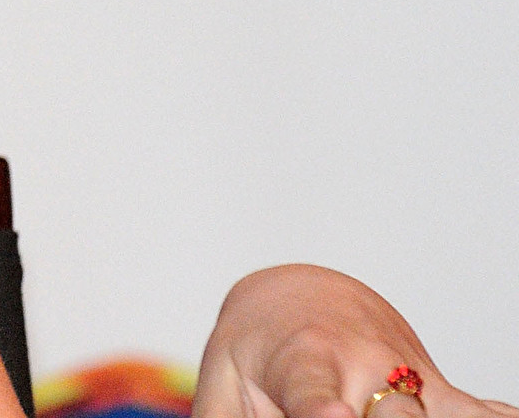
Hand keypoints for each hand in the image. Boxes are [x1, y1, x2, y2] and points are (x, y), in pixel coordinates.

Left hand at [193, 265, 516, 417]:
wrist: (299, 301)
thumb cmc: (254, 354)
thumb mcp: (222, 387)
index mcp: (302, 363)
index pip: (313, 392)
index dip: (323, 410)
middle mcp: (364, 367)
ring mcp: (411, 380)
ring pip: (444, 416)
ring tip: (431, 415)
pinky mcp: (444, 394)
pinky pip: (485, 415)